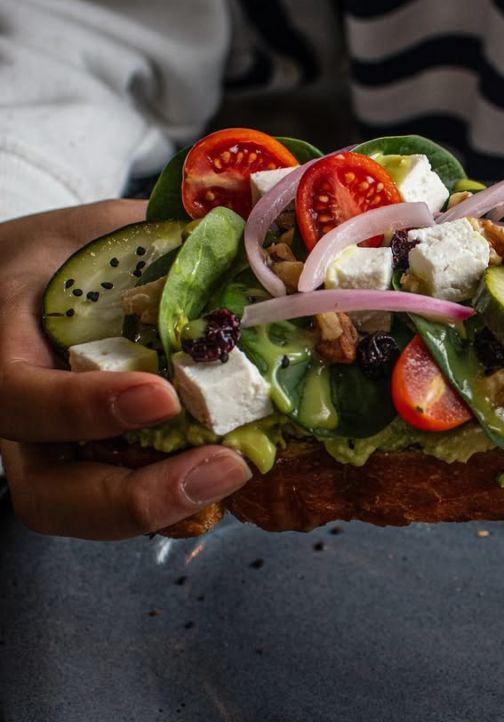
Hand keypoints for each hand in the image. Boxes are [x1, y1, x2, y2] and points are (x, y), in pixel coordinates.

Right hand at [0, 200, 250, 538]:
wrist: (42, 285)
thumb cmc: (68, 255)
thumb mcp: (100, 230)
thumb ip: (161, 232)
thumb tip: (259, 207)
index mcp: (3, 350)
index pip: (18, 398)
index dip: (82, 408)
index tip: (159, 394)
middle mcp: (25, 423)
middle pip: (50, 496)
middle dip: (134, 499)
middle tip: (221, 467)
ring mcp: (64, 455)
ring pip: (93, 514)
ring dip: (173, 508)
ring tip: (242, 470)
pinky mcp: (106, 469)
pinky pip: (138, 500)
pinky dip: (190, 498)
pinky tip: (242, 467)